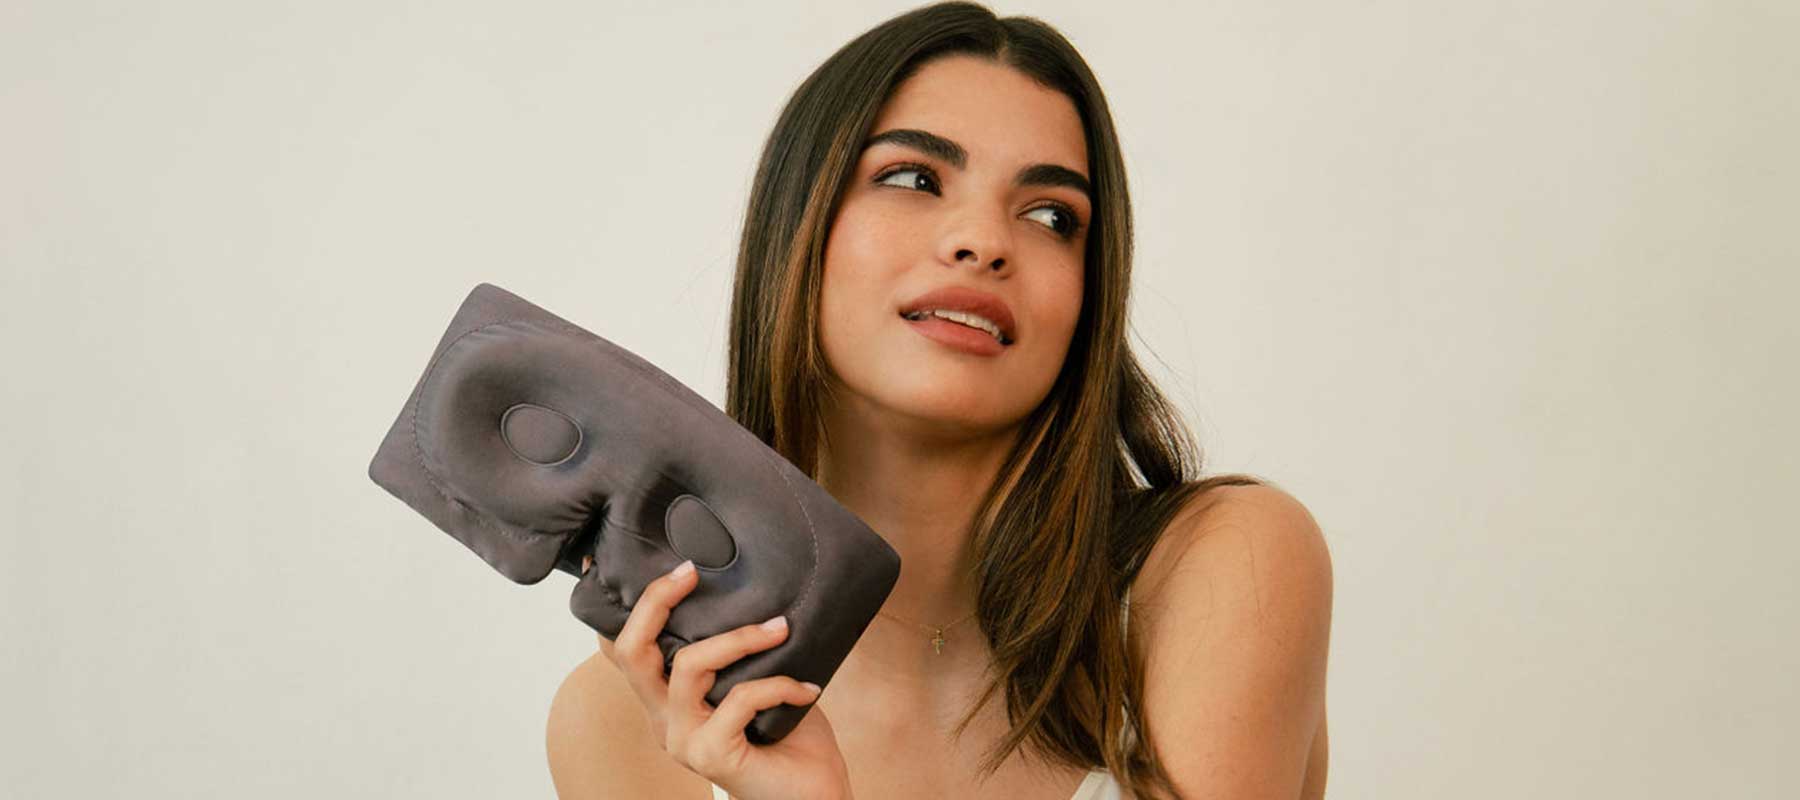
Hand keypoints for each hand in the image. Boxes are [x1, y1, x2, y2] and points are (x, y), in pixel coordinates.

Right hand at [590, 555, 855, 799]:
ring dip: (742, 638)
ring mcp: (683, 740)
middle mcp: (663, 720)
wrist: (812, 796)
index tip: (618, 559)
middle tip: (690, 571)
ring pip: (690, 666)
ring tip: (781, 627)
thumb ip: (739, 649)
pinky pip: (741, 699)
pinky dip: (780, 685)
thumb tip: (757, 588)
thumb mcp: (755, 679)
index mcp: (665, 700)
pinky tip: (809, 690)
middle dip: (657, 602)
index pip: (623, 651)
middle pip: (632, 652)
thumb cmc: (788, 738)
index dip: (621, 606)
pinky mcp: (711, 757)